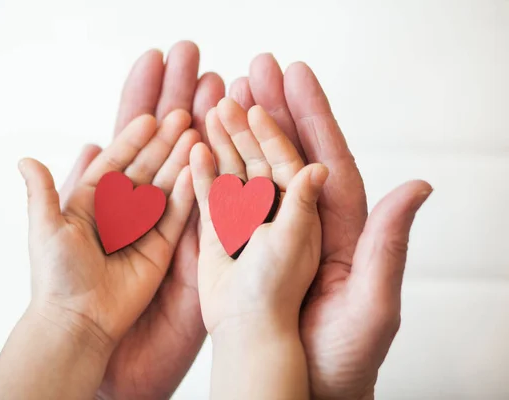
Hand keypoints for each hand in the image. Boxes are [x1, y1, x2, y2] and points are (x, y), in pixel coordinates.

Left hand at [20, 109, 196, 369]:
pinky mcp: (161, 248)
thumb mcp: (45, 228)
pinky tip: (196, 170)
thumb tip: (25, 158)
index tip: (148, 118)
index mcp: (90, 203)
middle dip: (162, 144)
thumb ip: (41, 192)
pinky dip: (187, 194)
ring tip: (194, 136)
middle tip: (182, 116)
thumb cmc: (57, 275)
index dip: (130, 141)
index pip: (114, 164)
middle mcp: (119, 212)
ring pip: (164, 188)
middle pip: (144, 170)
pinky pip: (177, 217)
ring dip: (178, 162)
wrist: (78, 320)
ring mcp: (142, 229)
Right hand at [228, 54, 432, 399]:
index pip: (326, 159)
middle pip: (285, 156)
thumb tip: (418, 184)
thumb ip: (389, 244)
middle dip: (269, 110)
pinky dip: (207, 176)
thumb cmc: (346, 358)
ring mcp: (267, 236)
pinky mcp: (237, 253)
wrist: (304, 388)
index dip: (311, 116)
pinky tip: (194, 148)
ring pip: (250, 174)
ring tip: (218, 97)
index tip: (293, 75)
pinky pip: (222, 207)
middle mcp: (302, 225)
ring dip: (234, 135)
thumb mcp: (375, 303)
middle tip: (252, 70)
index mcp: (340, 229)